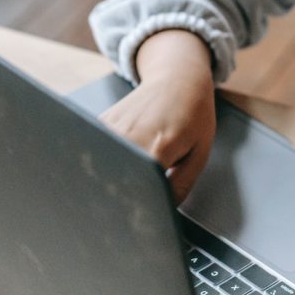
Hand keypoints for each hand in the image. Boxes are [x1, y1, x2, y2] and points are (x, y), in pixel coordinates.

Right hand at [98, 31, 215, 202]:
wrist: (178, 78)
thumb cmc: (194, 114)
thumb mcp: (199, 154)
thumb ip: (180, 187)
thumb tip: (163, 213)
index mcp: (157, 148)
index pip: (137, 189)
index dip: (136, 206)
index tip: (136, 215)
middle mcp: (129, 136)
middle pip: (111, 179)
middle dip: (116, 196)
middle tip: (124, 207)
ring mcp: (111, 127)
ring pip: (98, 165)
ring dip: (106, 178)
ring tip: (122, 180)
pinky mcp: (101, 121)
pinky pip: (95, 149)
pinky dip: (101, 161)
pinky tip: (115, 161)